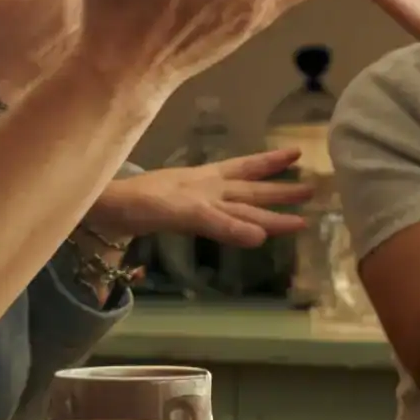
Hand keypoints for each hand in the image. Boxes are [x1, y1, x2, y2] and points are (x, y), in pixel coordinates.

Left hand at [88, 149, 315, 248]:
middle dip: (280, 193)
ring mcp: (196, 198)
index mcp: (211, 185)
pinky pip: (218, 211)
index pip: (250, 187)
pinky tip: (243, 221)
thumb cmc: (141, 204)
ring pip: (238, 197)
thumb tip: (261, 237)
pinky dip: (235, 217)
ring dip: (264, 202)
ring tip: (289, 196)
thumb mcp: (184, 214)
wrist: (107, 207)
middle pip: (251, 192)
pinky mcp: (183, 210)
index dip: (275, 185)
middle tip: (312, 191)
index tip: (301, 182)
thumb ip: (222, 225)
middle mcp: (208, 189)